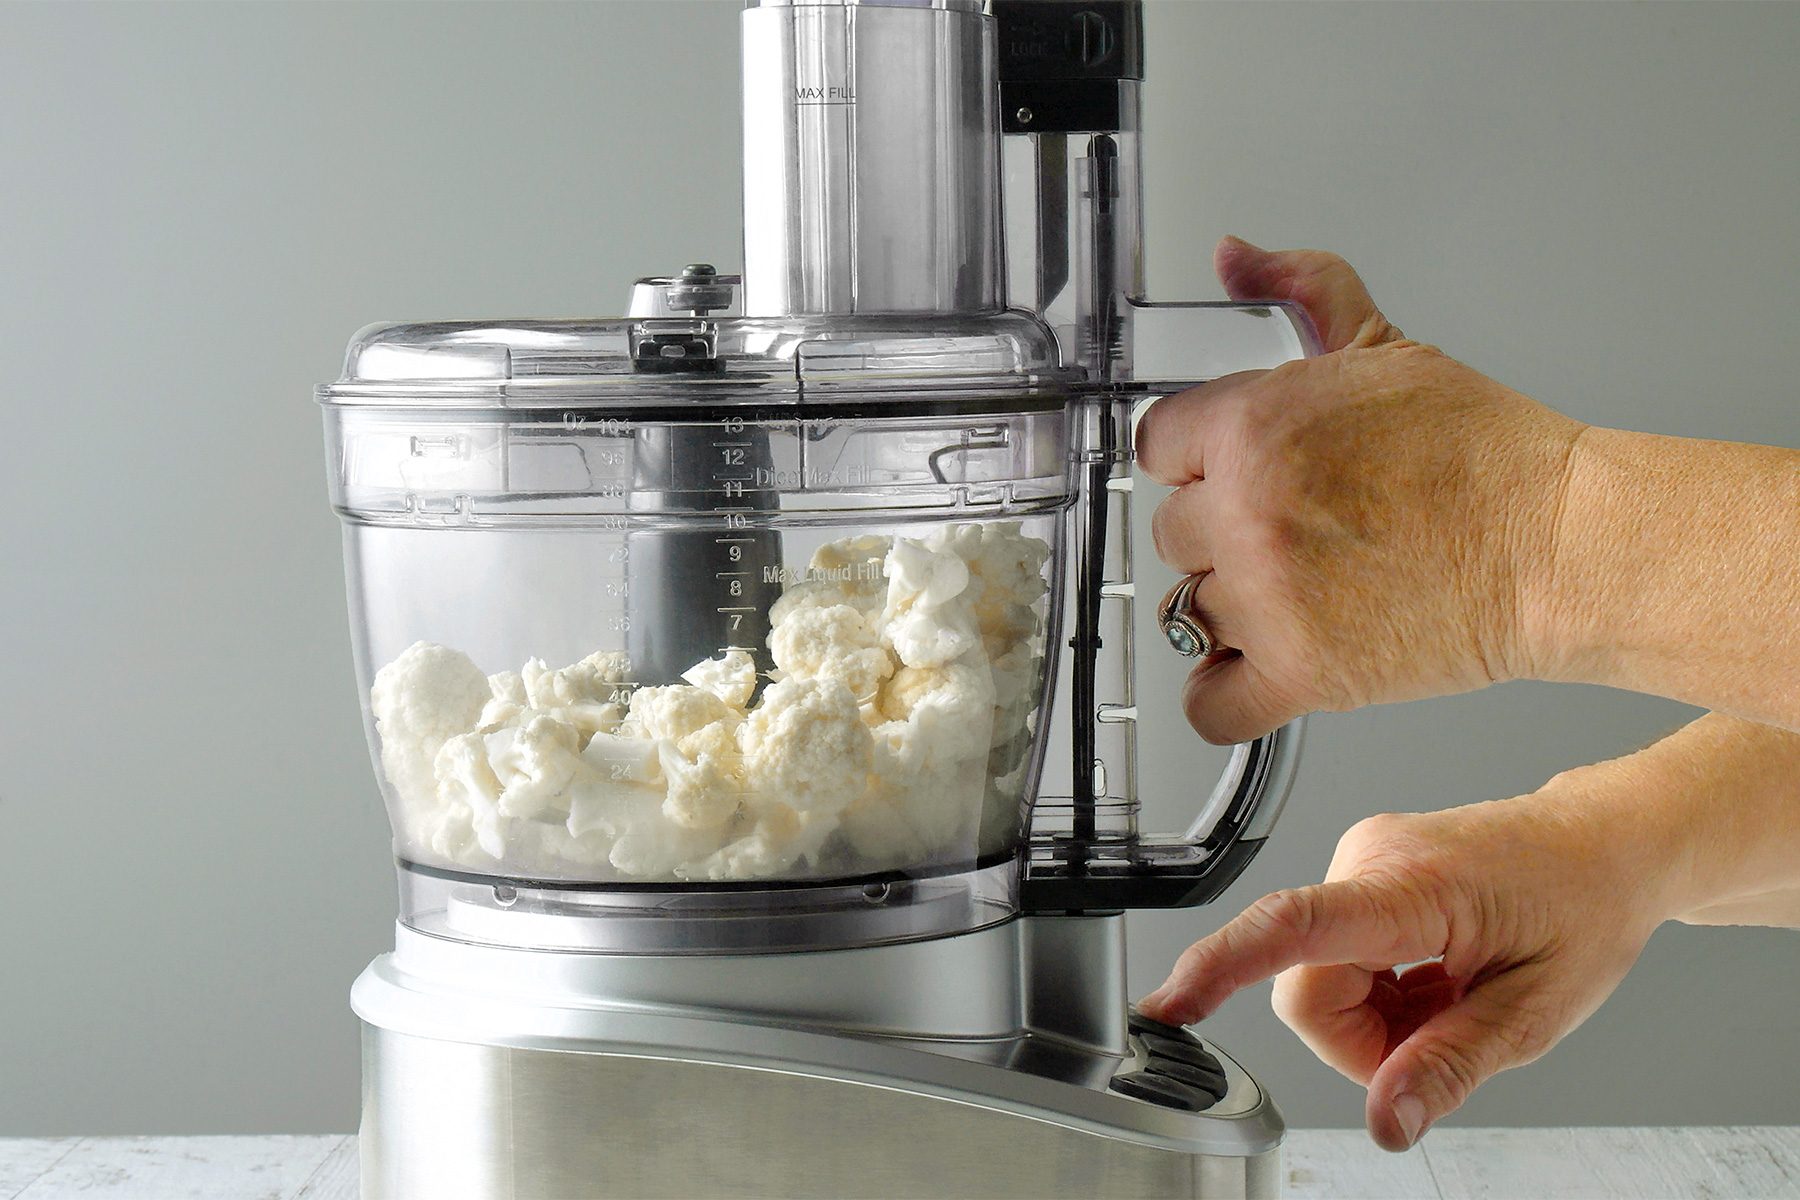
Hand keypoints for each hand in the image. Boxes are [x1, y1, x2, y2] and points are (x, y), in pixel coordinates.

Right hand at [1136, 787, 1678, 1149]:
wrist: (1602, 846)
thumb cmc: (1583, 909)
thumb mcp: (1536, 1013)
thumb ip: (1449, 1065)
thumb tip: (1385, 1121)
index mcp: (1416, 886)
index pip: (1298, 926)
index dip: (1225, 965)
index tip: (1172, 1004)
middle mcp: (1370, 859)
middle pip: (1308, 989)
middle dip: (1364, 1041)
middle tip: (1444, 1035)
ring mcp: (1360, 860)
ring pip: (1317, 982)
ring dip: (1376, 1018)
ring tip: (1449, 999)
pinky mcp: (1358, 872)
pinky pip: (1332, 960)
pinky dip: (1378, 992)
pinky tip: (1433, 979)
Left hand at [1137, 238, 1586, 742]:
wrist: (1558, 545)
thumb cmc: (1485, 454)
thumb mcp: (1384, 344)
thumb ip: (1300, 287)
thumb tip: (1236, 257)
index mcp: (1254, 426)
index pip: (1158, 446)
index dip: (1197, 457)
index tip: (1226, 471)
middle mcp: (1247, 513)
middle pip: (1169, 530)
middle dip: (1218, 528)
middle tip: (1282, 529)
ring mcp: (1267, 599)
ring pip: (1185, 607)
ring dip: (1227, 603)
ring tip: (1290, 589)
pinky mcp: (1299, 675)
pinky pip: (1206, 703)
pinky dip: (1221, 693)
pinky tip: (1250, 668)